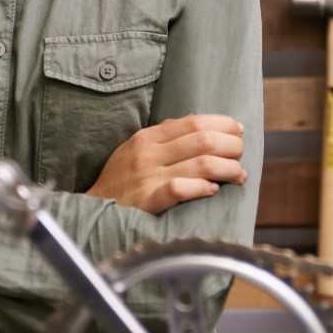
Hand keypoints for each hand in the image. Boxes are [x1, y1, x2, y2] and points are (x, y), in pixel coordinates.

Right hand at [87, 114, 247, 214]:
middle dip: (231, 145)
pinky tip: (214, 190)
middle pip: (202, 140)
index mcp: (147, 137)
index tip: (238, 130)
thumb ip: (163, 139)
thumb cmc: (119, 181)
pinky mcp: (147, 201)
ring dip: (227, 168)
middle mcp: (148, 153)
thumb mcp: (134, 150)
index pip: (193, 122)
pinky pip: (180, 189)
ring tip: (238, 174)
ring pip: (200, 164)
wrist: (91, 210)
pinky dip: (202, 188)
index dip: (221, 124)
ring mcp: (148, 177)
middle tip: (241, 153)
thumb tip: (201, 129)